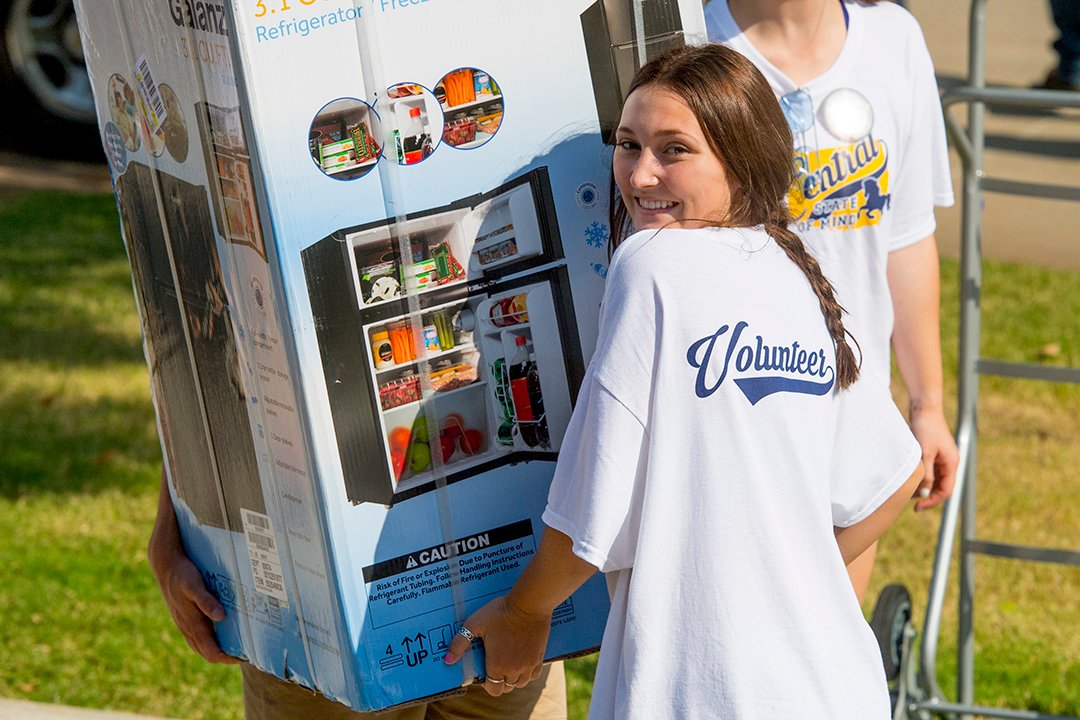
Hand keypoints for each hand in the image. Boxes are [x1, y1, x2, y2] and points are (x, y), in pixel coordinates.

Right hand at [148, 476, 239, 665]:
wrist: (161, 550)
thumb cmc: (182, 532)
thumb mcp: (188, 516)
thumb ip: (191, 499)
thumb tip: (192, 474)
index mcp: (179, 572)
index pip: (190, 588)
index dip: (203, 602)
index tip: (219, 612)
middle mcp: (177, 595)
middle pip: (191, 624)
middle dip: (212, 641)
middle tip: (237, 653)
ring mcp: (177, 609)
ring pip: (192, 637)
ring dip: (214, 651)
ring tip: (240, 659)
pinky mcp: (183, 616)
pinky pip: (194, 638)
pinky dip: (210, 649)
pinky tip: (231, 654)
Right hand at [149, 546, 240, 664]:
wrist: (165, 566)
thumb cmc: (182, 575)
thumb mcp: (195, 586)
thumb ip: (207, 602)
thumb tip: (221, 617)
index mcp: (192, 625)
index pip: (211, 652)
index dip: (227, 659)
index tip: (244, 657)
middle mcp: (188, 628)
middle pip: (207, 653)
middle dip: (225, 657)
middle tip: (245, 653)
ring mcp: (184, 624)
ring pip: (201, 646)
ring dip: (217, 650)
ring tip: (236, 646)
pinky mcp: (184, 617)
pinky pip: (198, 636)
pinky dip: (210, 640)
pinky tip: (220, 630)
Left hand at [443, 596, 550, 695]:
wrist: (529, 603)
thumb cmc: (501, 612)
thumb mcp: (475, 624)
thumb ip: (460, 643)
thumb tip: (448, 660)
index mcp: (497, 666)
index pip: (493, 689)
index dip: (486, 684)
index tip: (484, 673)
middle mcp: (514, 670)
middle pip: (506, 688)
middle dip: (498, 681)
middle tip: (494, 666)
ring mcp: (529, 665)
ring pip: (521, 683)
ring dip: (513, 679)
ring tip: (507, 665)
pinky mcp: (540, 657)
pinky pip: (534, 675)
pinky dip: (527, 674)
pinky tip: (522, 662)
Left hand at [909, 405, 958, 511]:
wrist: (924, 408)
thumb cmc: (926, 428)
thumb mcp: (924, 453)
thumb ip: (926, 474)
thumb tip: (924, 494)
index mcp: (952, 463)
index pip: (946, 491)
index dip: (932, 501)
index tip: (917, 507)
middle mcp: (950, 462)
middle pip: (941, 487)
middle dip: (927, 495)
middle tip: (909, 500)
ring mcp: (943, 457)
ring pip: (935, 479)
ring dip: (923, 486)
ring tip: (907, 489)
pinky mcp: (934, 452)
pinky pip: (930, 470)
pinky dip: (921, 476)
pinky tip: (909, 477)